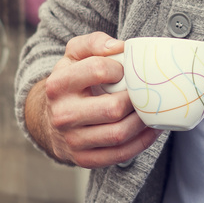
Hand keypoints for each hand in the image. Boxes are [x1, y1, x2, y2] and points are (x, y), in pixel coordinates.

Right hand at [30, 33, 157, 167]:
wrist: (49, 120)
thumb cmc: (71, 82)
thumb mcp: (74, 55)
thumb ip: (94, 42)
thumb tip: (118, 47)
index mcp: (58, 85)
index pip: (98, 69)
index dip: (120, 68)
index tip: (126, 70)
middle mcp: (62, 115)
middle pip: (113, 108)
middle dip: (137, 100)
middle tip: (148, 92)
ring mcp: (72, 140)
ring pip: (119, 134)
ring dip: (143, 122)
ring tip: (154, 110)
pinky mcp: (83, 159)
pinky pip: (120, 154)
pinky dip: (142, 142)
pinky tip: (152, 129)